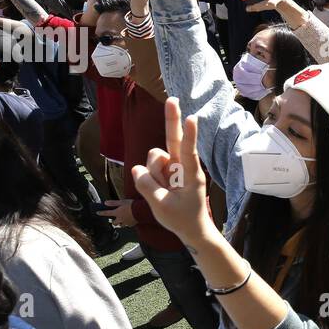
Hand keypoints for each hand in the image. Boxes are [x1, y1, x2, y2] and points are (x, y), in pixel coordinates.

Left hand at [98, 199, 135, 226]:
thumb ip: (113, 203)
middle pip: (114, 223)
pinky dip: (128, 224)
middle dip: (113, 222)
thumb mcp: (122, 202)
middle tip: (114, 220)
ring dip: (120, 224)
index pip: (107, 213)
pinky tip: (129, 222)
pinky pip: (128, 225)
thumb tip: (105, 203)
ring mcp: (126, 222)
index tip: (97, 213)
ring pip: (121, 225)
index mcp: (117, 213)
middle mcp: (120, 219)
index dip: (101, 213)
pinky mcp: (132, 224)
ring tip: (122, 222)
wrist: (141, 211)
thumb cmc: (132, 205)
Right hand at [130, 97, 214, 244]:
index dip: (188, 135)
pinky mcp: (166, 171)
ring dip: (152, 174)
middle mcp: (183, 167)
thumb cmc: (182, 219)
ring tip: (163, 193)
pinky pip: (149, 169)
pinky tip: (159, 191)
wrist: (191, 229)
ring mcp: (174, 168)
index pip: (188, 151)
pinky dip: (149, 179)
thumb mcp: (161, 206)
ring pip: (153, 160)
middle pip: (173, 140)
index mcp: (191, 175)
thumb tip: (137, 168)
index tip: (192, 118)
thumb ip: (147, 186)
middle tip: (172, 99)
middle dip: (171, 119)